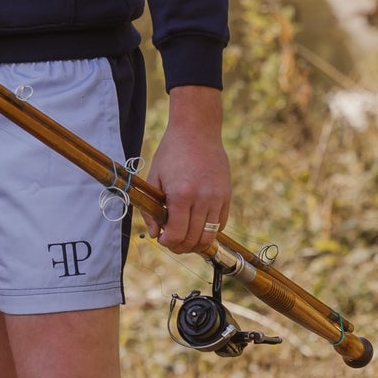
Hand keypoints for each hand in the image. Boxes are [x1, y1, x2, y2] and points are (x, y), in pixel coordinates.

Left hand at [143, 85, 230, 254]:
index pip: (177, 234)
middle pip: (194, 239)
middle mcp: (202, 199)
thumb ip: (150, 208)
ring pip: (209, 236)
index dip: (167, 242)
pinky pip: (220, 224)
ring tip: (184, 238)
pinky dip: (209, 231)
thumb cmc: (172, 152)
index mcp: (181, 194)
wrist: (197, 131)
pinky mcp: (227, 196)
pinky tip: (197, 225)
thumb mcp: (154, 177)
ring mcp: (217, 198)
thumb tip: (154, 234)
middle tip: (171, 241)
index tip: (161, 239)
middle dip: (180, 246)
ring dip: (196, 243)